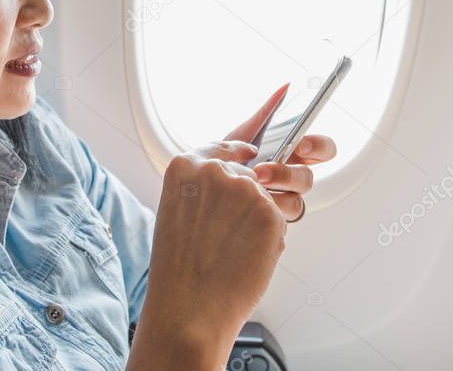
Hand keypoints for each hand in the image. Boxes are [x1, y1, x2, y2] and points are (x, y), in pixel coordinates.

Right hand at [137, 148, 286, 365]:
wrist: (189, 307)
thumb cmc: (178, 269)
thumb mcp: (175, 212)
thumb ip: (201, 188)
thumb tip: (233, 183)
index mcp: (184, 166)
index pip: (221, 146)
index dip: (237, 152)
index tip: (248, 152)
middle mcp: (216, 171)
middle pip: (247, 177)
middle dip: (243, 202)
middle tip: (225, 236)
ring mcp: (246, 190)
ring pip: (263, 201)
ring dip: (256, 222)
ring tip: (230, 251)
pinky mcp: (271, 214)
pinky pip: (277, 221)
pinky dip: (267, 240)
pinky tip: (245, 257)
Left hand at [197, 83, 337, 220]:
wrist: (200, 192)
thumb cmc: (224, 163)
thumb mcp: (241, 136)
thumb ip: (264, 115)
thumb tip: (285, 87)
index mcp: (291, 157)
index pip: (322, 150)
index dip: (318, 147)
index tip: (300, 146)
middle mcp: (290, 180)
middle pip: (309, 177)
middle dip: (288, 174)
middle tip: (264, 171)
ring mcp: (281, 202)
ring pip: (296, 202)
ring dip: (272, 195)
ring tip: (248, 187)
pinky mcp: (271, 223)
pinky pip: (278, 221)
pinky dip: (262, 212)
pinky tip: (245, 204)